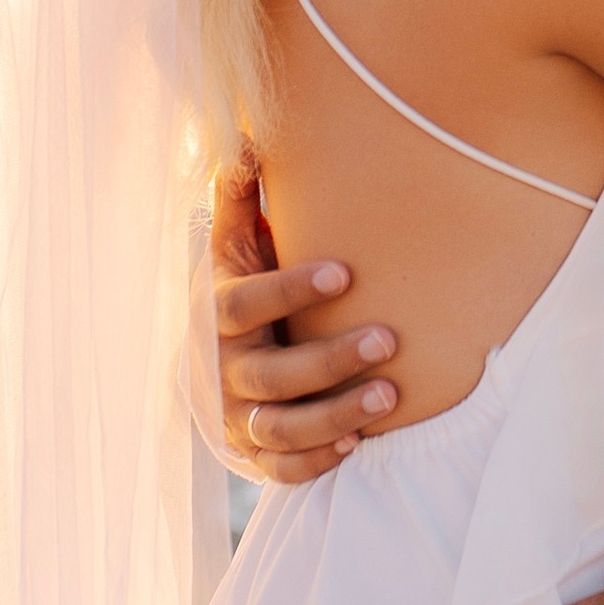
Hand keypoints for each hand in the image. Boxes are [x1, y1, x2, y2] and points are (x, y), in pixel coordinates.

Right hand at [208, 153, 398, 482]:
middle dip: (329, 359)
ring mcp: (239, 418)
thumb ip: (237, 199)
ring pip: (280, 428)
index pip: (244, 305)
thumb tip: (243, 136)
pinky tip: (358, 443)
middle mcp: (224, 370)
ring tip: (391, 396)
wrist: (213, 367)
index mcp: (219, 315)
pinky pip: (282, 469)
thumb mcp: (235, 248)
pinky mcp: (256, 457)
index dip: (290, 290)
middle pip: (269, 374)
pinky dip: (316, 461)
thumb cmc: (242, 291)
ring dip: (335, 413)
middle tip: (389, 339)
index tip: (345, 272)